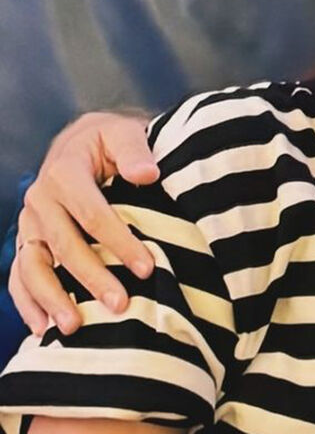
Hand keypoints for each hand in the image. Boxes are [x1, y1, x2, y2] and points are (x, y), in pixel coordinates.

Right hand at [10, 112, 159, 334]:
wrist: (81, 142)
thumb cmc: (110, 141)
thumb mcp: (123, 133)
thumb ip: (135, 150)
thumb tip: (147, 174)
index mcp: (64, 173)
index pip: (93, 214)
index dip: (119, 242)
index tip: (147, 267)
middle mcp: (40, 200)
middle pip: (64, 246)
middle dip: (92, 278)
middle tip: (120, 304)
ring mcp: (29, 224)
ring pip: (34, 266)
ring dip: (52, 298)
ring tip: (75, 326)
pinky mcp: (27, 242)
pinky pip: (19, 276)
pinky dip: (28, 303)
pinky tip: (43, 329)